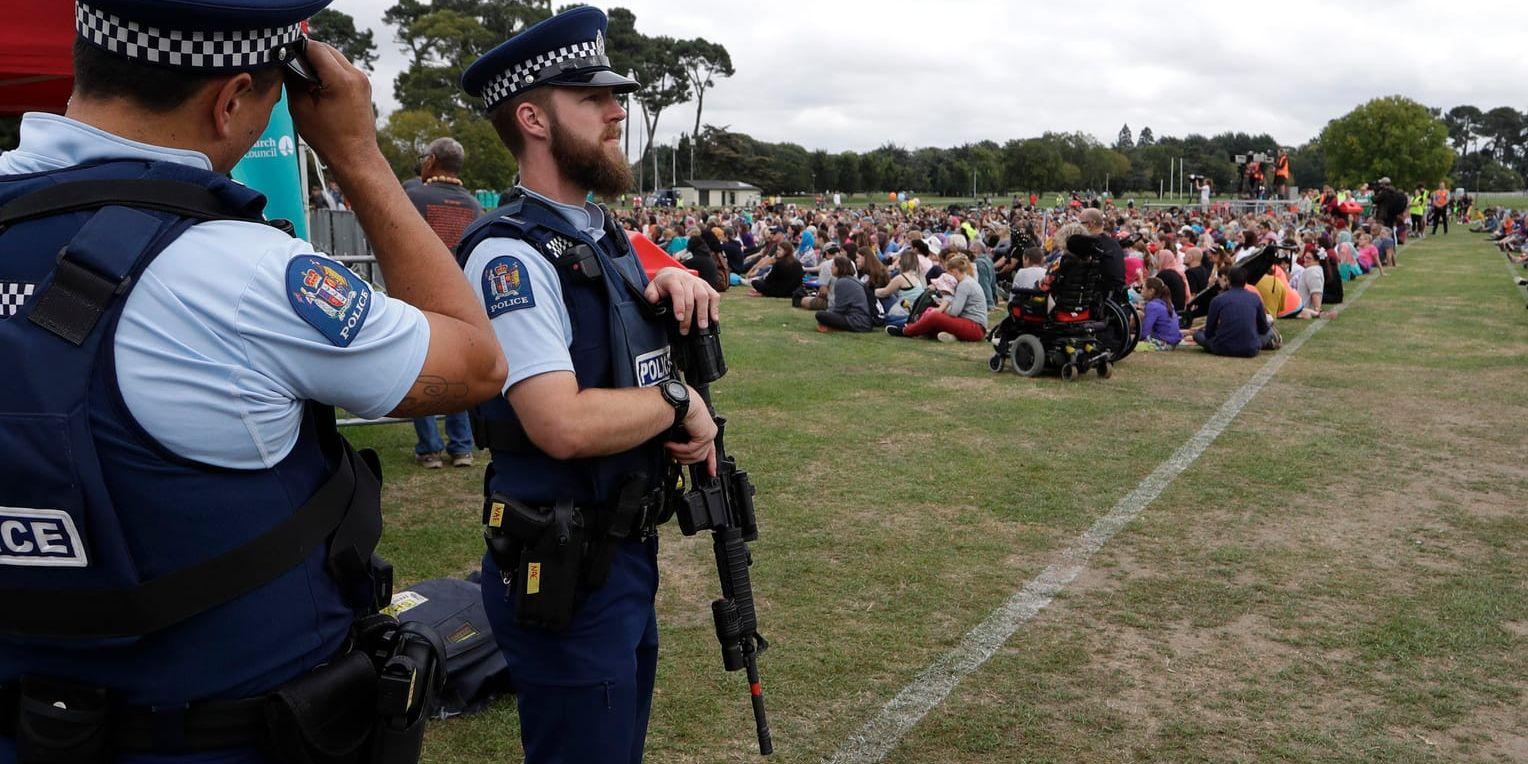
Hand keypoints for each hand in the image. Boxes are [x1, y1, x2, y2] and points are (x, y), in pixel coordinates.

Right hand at [286, 41, 380, 169]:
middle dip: (308, 54)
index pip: (315, 48)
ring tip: (303, 76)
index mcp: (341, 80)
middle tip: (291, 65)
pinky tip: (316, 83)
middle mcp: (356, 75)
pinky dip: (329, 70)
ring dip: (319, 61)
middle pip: (326, 49)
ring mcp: (362, 80)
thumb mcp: (301, 108)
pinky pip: (342, 68)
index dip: (297, 48)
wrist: (355, 156)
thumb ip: (293, 81)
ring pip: (335, 57)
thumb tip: (287, 63)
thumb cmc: (329, 139)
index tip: (284, 53)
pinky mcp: (363, 86)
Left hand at [645, 267, 718, 334]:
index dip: (679, 305)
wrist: (673, 274)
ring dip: (704, 313)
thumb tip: (653, 300)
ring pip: (704, 296)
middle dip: (690, 316)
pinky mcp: (706, 287)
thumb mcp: (653, 287)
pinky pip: (714, 296)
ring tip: (702, 326)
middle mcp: (688, 280)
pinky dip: (715, 307)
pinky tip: (714, 319)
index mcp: (674, 279)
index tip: (679, 318)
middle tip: (685, 330)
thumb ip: (651, 294)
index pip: (678, 292)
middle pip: (692, 297)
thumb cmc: (663, 285)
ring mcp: (699, 283)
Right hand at [664, 386, 717, 475]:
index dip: (711, 463)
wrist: (680, 400)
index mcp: (706, 430)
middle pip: (700, 456)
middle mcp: (710, 432)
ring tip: (669, 448)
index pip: (711, 450)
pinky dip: (678, 449)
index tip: (711, 472)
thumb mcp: (681, 427)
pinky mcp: (705, 435)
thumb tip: (677, 452)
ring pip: (695, 455)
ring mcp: (709, 434)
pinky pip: (691, 450)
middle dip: (685, 459)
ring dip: (679, 454)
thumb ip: (683, 439)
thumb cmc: (679, 407)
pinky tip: (670, 445)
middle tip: (672, 454)